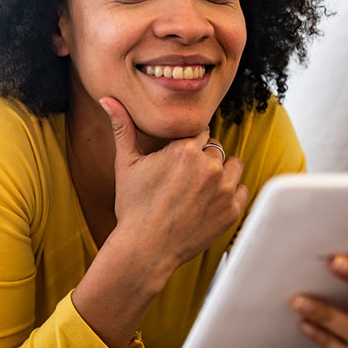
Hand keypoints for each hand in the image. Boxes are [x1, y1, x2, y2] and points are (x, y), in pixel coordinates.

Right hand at [99, 96, 245, 265]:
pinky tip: (207, 203)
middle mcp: (208, 166)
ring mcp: (223, 190)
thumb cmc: (132, 206)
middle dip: (202, 158)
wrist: (145, 249)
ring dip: (219, 172)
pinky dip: (228, 194)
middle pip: (215, 147)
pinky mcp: (232, 211)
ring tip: (197, 189)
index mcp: (185, 150)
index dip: (188, 144)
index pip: (199, 131)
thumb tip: (106, 98)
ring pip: (232, 165)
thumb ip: (122, 127)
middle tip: (182, 179)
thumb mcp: (125, 164)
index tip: (177, 160)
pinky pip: (241, 190)